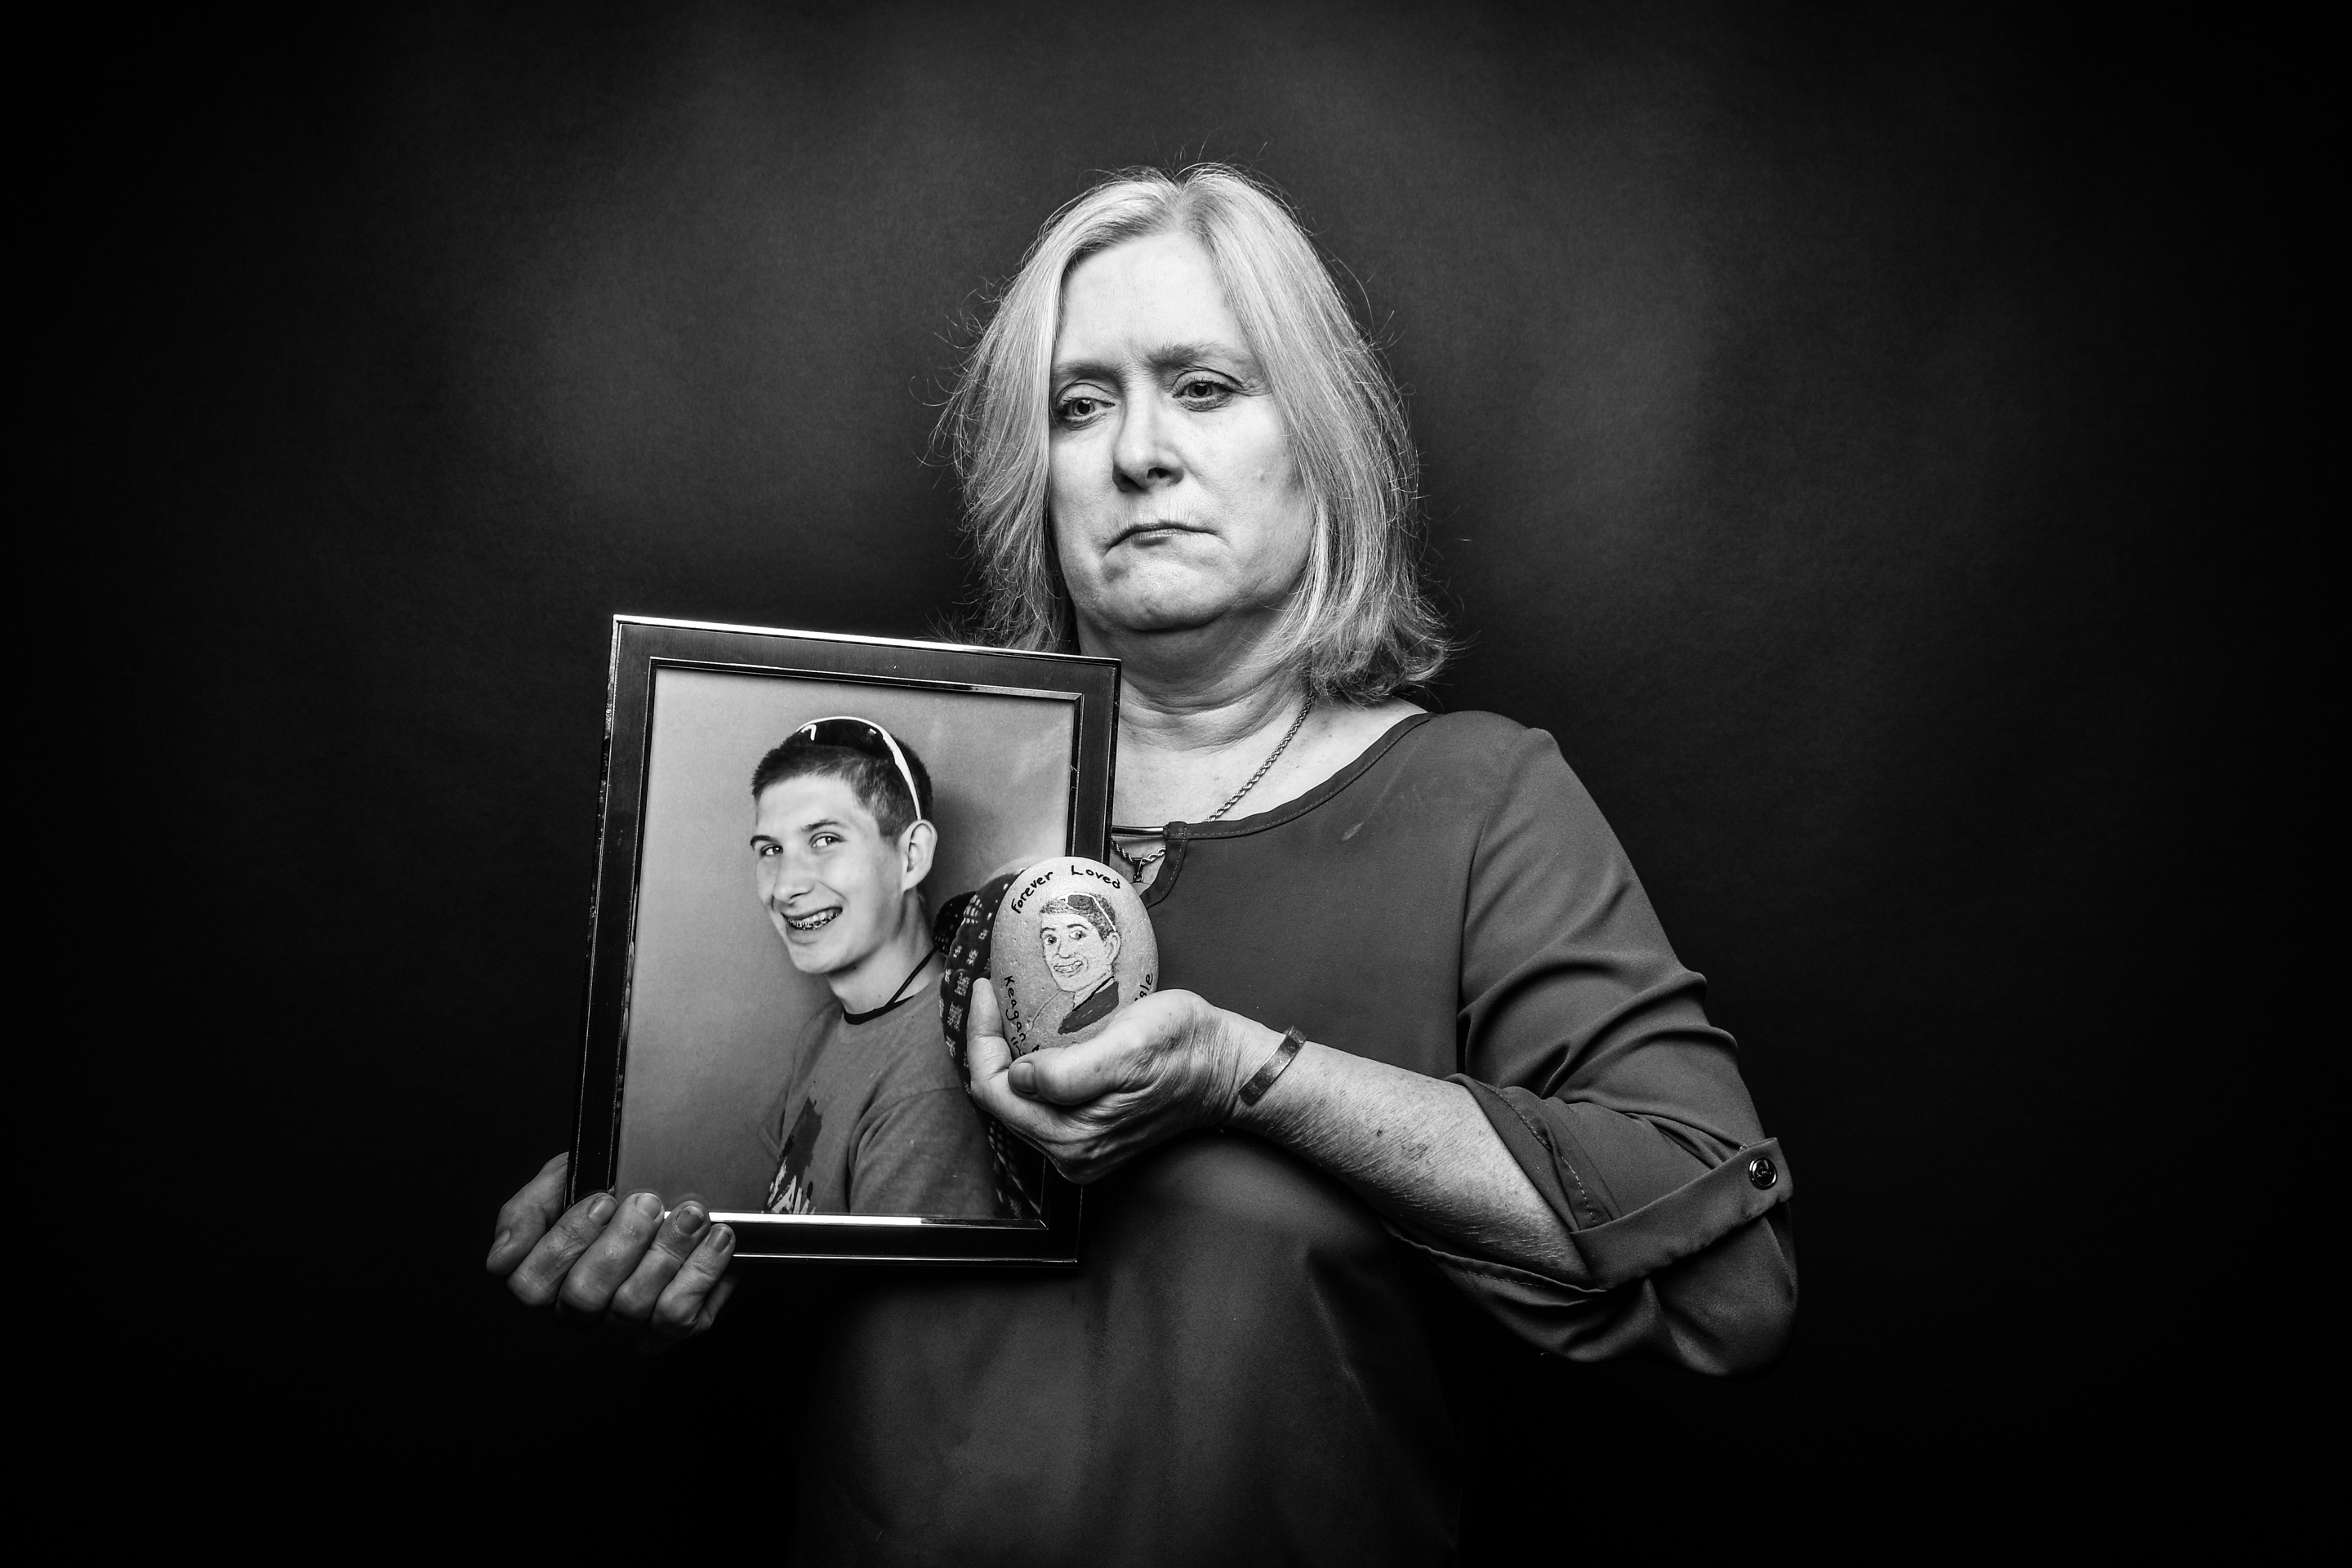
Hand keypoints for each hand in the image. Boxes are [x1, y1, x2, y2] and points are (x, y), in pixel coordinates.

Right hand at [485, 1153, 738, 1350]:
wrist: (669, 1181)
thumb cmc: (607, 1186)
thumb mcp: (561, 1181)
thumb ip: (526, 1212)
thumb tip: (501, 1255)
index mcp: (545, 1279)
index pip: (531, 1285)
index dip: (567, 1242)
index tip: (602, 1199)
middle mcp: (579, 1311)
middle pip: (584, 1298)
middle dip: (621, 1244)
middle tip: (648, 1203)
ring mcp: (621, 1327)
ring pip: (633, 1306)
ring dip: (666, 1254)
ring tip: (690, 1214)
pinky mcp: (667, 1331)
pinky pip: (680, 1316)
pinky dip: (702, 1272)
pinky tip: (716, 1238)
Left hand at [964, 979, 1280, 1182]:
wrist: (1226, 1068)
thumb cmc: (1184, 1049)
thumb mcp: (1129, 1047)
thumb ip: (1069, 1072)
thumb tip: (1020, 1075)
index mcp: (1072, 1136)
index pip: (994, 1089)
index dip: (981, 1037)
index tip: (987, 989)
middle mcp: (1069, 1153)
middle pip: (998, 1098)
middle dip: (986, 1045)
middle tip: (991, 994)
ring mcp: (1078, 1148)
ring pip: (1014, 1101)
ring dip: (1004, 1055)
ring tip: (1005, 1011)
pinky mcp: (1088, 1135)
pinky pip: (1037, 1102)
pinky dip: (1025, 1068)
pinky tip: (1030, 1037)